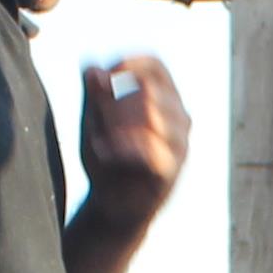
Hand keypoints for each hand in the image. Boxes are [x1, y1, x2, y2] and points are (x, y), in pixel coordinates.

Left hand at [80, 54, 190, 213]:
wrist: (112, 209)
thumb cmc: (106, 162)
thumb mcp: (93, 123)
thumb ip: (93, 95)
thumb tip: (92, 67)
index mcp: (165, 100)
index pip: (157, 67)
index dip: (131, 63)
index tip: (105, 73)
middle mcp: (179, 118)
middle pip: (151, 89)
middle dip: (117, 101)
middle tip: (97, 121)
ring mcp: (180, 143)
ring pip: (152, 113)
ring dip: (118, 122)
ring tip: (100, 141)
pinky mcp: (173, 168)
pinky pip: (151, 146)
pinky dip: (123, 145)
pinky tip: (104, 150)